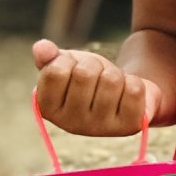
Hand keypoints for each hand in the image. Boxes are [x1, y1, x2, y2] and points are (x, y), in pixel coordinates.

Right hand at [32, 38, 161, 136]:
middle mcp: (71, 124)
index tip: (73, 69)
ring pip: (112, 80)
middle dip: (95, 65)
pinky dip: (133, 82)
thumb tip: (41, 47)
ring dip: (115, 73)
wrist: (121, 92)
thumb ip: (49, 56)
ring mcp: (100, 128)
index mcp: (47, 108)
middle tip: (96, 75)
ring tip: (111, 84)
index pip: (56, 71)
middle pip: (85, 73)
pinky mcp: (129, 127)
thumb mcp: (66, 63)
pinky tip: (126, 93)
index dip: (69, 60)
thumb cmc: (88, 77)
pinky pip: (134, 89)